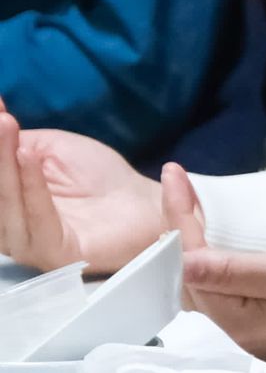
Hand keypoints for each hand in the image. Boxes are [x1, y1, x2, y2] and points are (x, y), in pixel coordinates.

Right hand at [0, 103, 162, 271]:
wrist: (144, 202)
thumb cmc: (99, 177)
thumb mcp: (51, 150)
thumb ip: (18, 142)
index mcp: (8, 204)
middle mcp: (11, 227)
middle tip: (1, 120)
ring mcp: (29, 243)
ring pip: (7, 203)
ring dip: (5, 163)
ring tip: (7, 127)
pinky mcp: (52, 252)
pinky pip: (36, 218)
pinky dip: (30, 185)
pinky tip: (28, 156)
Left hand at [165, 165, 265, 372]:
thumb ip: (235, 271)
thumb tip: (183, 259)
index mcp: (225, 318)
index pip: (187, 260)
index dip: (178, 216)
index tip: (173, 173)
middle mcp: (212, 328)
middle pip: (177, 269)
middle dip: (173, 223)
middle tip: (174, 181)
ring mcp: (220, 329)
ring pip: (186, 277)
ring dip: (181, 238)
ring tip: (180, 201)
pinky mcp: (230, 323)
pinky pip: (201, 284)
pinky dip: (196, 255)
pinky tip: (198, 236)